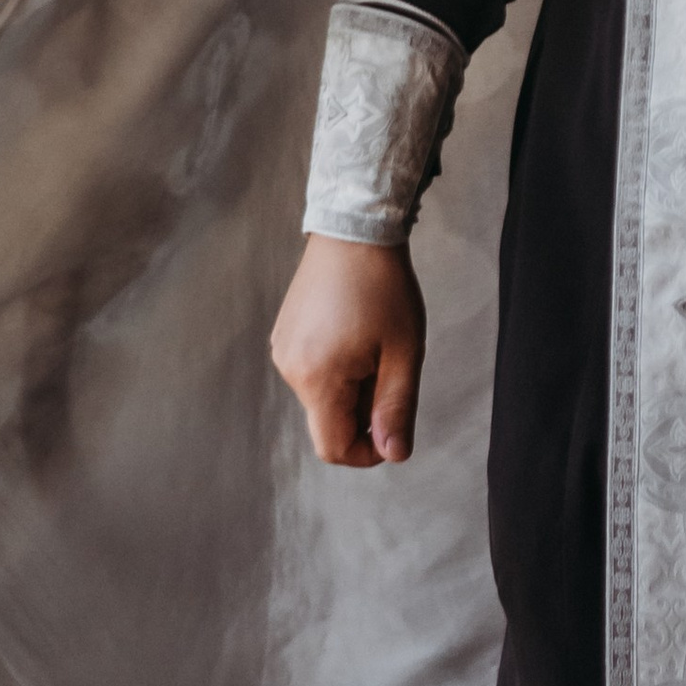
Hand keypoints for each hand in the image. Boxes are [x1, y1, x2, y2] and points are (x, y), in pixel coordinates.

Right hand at [271, 236, 424, 465]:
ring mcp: (282, 350)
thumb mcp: (403, 352)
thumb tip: (394, 454)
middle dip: (363, 412)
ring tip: (373, 344)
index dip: (367, 452)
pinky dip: (337, 369)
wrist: (353, 231)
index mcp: (317, 378)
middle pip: (328, 422)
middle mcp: (290, 369)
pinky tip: (355, 333)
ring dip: (352, 388)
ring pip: (321, 397)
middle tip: (390, 368)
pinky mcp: (283, 335)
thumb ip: (396, 408)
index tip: (393, 425)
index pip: (333, 448)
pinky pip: (312, 372)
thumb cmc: (384, 288)